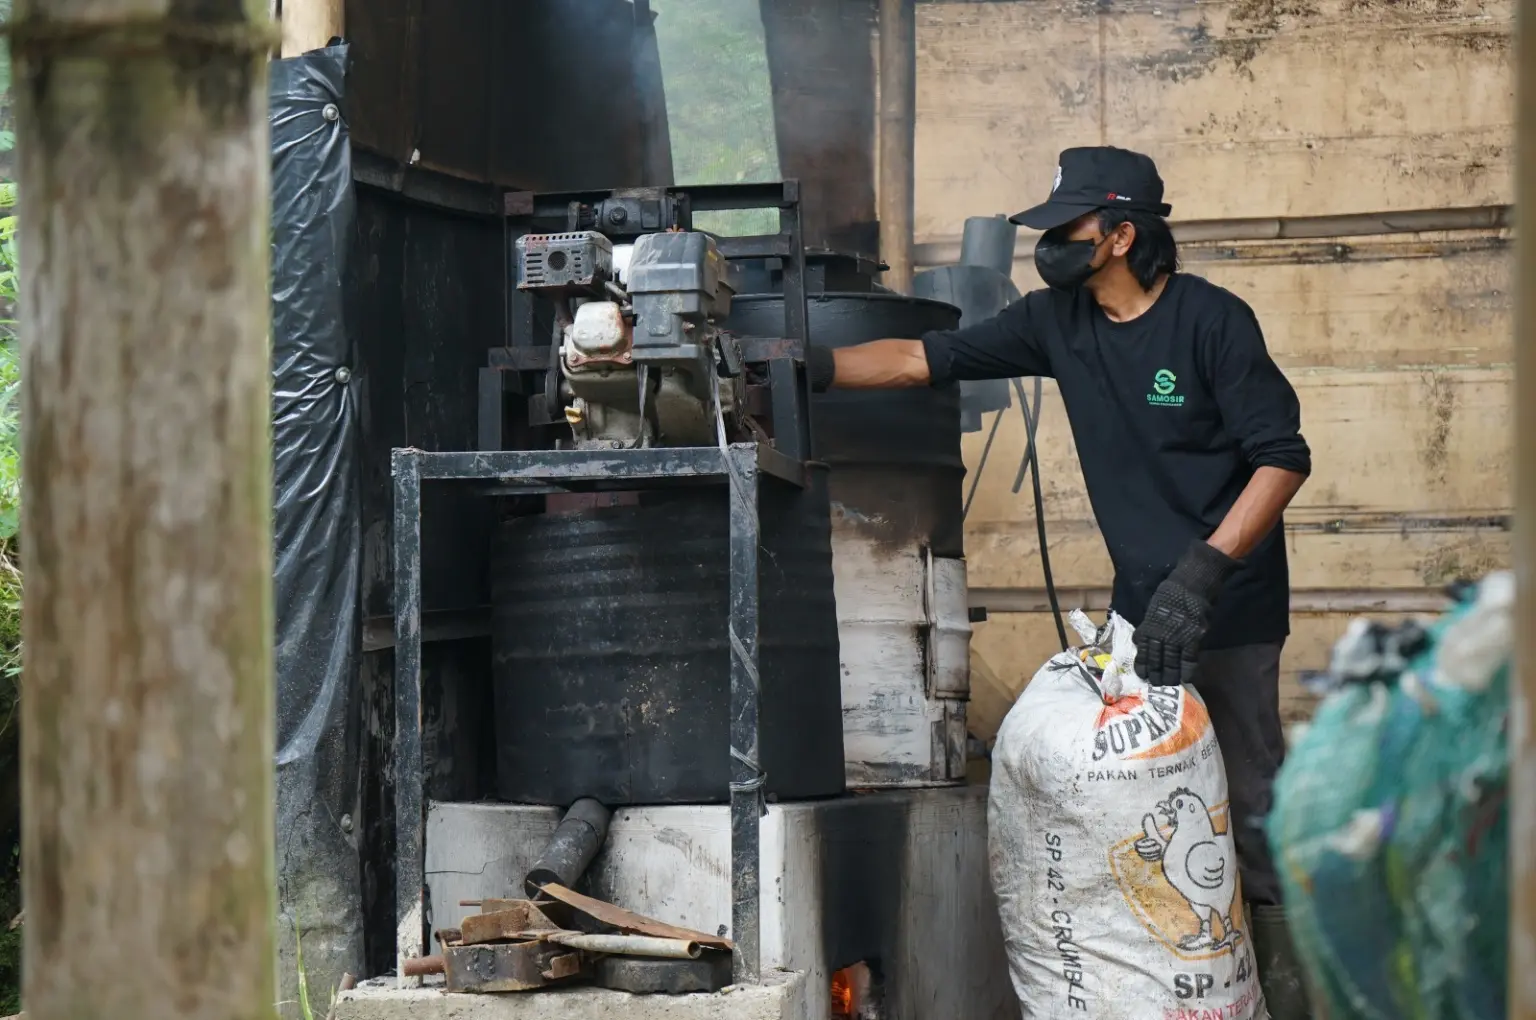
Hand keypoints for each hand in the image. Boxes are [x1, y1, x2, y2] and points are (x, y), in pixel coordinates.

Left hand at [1133, 541, 1237, 686]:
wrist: (1192, 584)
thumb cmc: (1172, 593)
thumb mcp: (1153, 607)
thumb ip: (1148, 625)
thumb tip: (1140, 639)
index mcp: (1149, 625)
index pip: (1143, 650)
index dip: (1142, 664)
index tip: (1141, 675)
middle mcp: (1160, 634)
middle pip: (1156, 659)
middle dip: (1155, 673)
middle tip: (1155, 684)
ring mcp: (1177, 637)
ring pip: (1171, 662)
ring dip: (1169, 675)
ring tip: (1168, 685)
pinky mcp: (1193, 638)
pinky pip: (1189, 658)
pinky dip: (1187, 669)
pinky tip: (1185, 678)